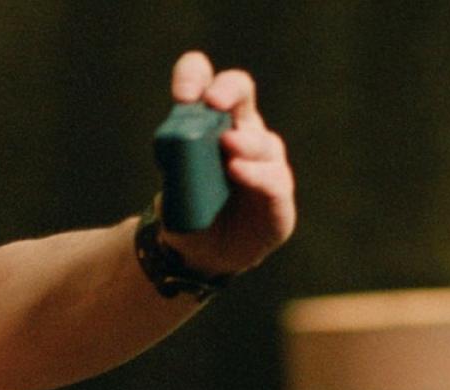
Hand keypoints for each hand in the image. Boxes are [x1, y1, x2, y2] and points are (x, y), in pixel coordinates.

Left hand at [161, 50, 297, 276]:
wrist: (202, 253)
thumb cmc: (188, 209)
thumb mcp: (172, 186)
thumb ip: (176, 166)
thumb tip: (178, 148)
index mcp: (211, 121)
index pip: (205, 82)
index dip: (194, 76)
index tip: (181, 94)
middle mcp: (242, 131)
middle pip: (240, 93)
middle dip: (227, 91)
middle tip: (212, 102)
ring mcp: (264, 160)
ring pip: (261, 141)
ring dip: (243, 141)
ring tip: (227, 146)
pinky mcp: (277, 193)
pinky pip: (272, 179)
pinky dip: (256, 174)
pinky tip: (238, 171)